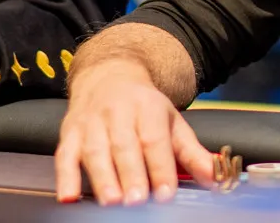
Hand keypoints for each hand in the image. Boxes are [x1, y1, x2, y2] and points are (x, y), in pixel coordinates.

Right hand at [54, 61, 214, 205]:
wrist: (108, 76)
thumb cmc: (144, 107)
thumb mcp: (172, 122)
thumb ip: (191, 152)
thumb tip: (214, 177)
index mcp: (147, 107)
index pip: (154, 139)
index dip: (160, 166)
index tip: (165, 193)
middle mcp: (117, 112)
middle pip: (124, 146)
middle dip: (131, 174)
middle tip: (137, 201)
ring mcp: (91, 122)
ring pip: (95, 151)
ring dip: (103, 178)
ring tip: (112, 202)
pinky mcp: (70, 134)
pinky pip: (64, 155)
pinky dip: (65, 177)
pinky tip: (68, 197)